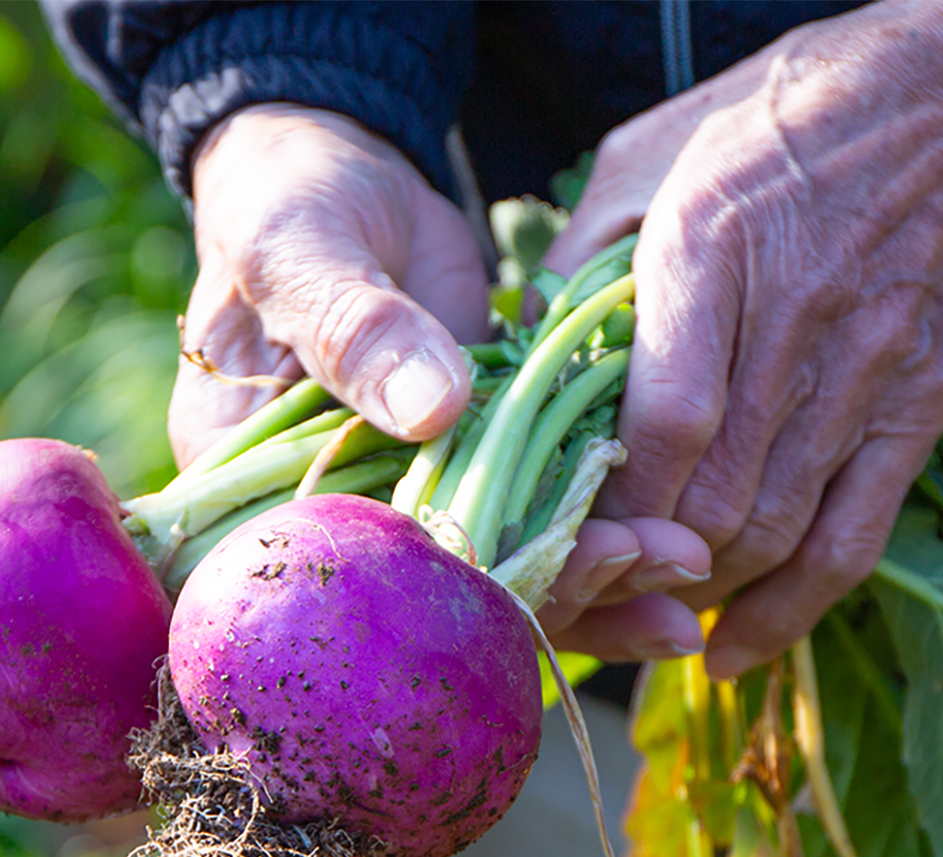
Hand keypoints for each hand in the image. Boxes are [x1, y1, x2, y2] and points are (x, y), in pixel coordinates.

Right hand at [179, 105, 711, 661]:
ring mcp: (413, 504)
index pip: (344, 581)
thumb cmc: (285, 205)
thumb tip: (433, 410)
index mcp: (256, 497)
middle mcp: (338, 523)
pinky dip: (606, 541)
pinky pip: (540, 522)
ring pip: (504, 575)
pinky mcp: (478, 473)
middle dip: (548, 591)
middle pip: (440, 596)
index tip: (523, 579)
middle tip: (645, 561)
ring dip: (597, 582)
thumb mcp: (300, 252)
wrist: (333, 176)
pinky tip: (680, 560)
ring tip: (685, 568)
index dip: (434, 594)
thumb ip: (355, 326)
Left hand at [541, 0, 942, 676]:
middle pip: (712, 498)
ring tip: (647, 610)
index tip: (567, 530)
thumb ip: (583, 249)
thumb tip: (524, 339)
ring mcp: (868, 373)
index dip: (613, 502)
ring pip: (775, 532)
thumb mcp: (655, 146)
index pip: (664, 421)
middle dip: (644, 562)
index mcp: (714, 249)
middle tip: (591, 586)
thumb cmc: (788, 115)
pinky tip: (734, 647)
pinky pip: (854, 539)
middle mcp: (795, 321)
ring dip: (704, 591)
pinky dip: (791, 611)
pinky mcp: (921, 408)